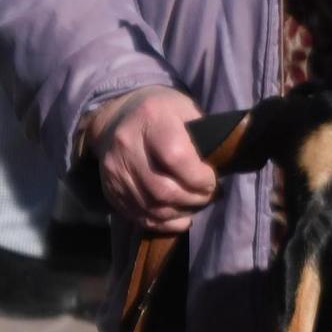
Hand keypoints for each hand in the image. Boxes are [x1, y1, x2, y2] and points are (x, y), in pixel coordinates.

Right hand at [83, 85, 215, 234]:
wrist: (115, 118)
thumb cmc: (161, 112)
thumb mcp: (185, 108)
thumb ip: (202, 133)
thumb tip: (221, 164)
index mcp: (151, 119)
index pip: (176, 158)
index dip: (200, 177)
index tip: (212, 180)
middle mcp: (127, 145)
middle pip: (163, 190)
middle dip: (193, 199)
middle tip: (207, 195)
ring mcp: (114, 170)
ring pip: (152, 208)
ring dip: (181, 212)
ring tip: (195, 204)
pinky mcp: (110, 190)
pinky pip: (139, 217)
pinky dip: (165, 223)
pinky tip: (180, 217)